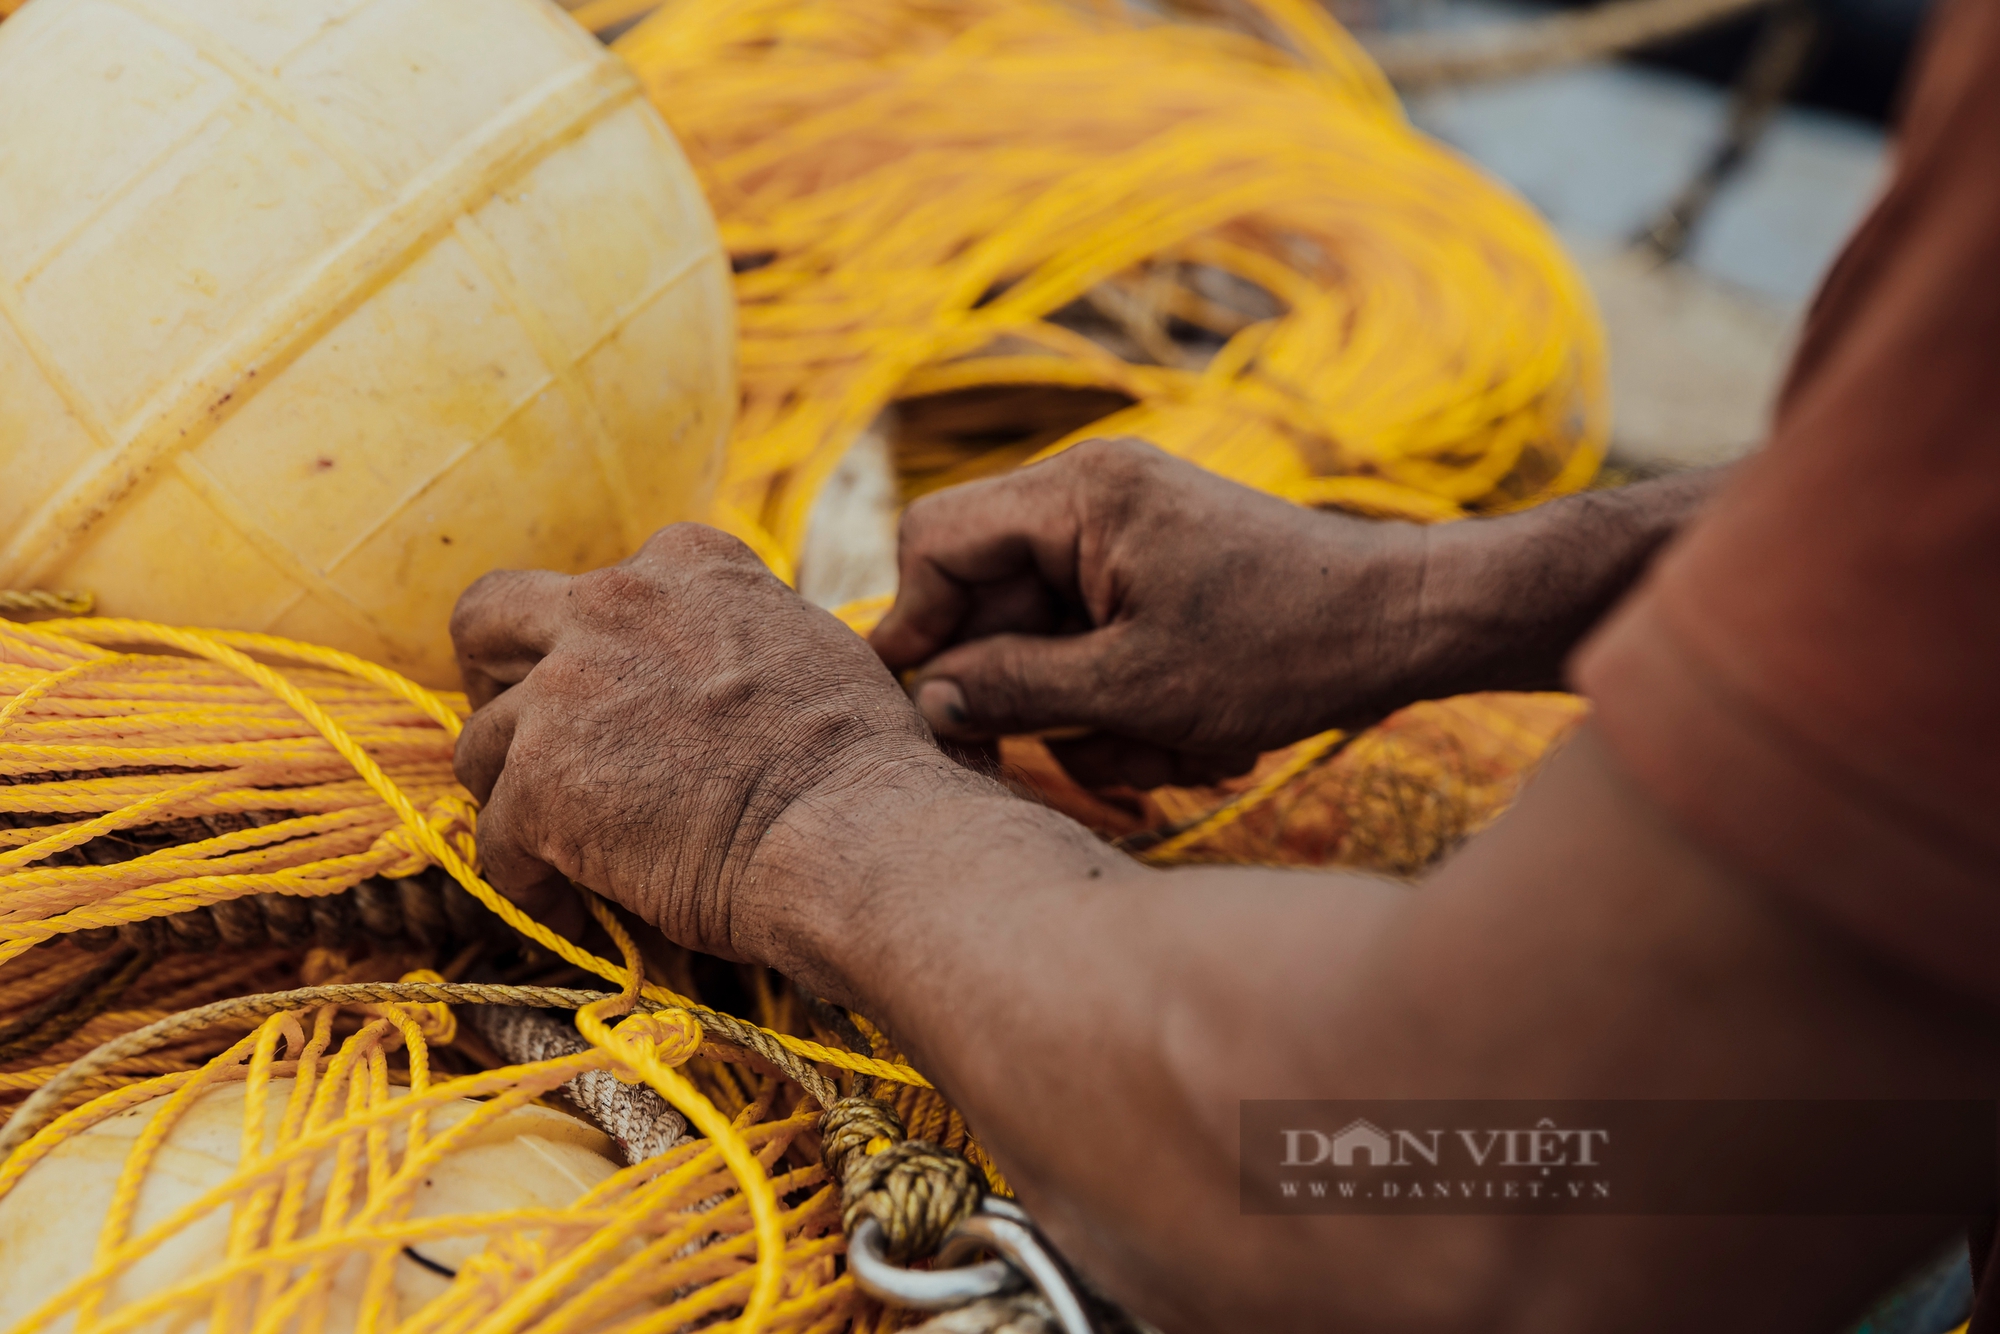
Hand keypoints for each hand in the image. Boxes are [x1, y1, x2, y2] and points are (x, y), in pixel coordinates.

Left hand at [450, 524, 955, 960]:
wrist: (852, 832)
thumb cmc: (860, 758)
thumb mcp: (808, 649)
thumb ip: (738, 637)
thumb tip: (728, 676)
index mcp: (684, 564)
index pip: (598, 587)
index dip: (594, 648)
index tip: (615, 699)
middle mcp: (612, 605)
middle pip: (489, 617)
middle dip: (492, 676)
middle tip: (530, 741)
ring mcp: (565, 691)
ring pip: (482, 741)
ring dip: (515, 792)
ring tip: (560, 848)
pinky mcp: (539, 782)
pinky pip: (496, 840)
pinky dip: (528, 878)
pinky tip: (573, 907)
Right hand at [870, 438, 1431, 788]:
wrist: (1410, 624)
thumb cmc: (1286, 645)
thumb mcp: (1135, 687)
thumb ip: (1015, 688)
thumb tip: (930, 698)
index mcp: (1078, 493)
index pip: (939, 541)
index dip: (916, 627)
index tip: (922, 710)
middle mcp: (1092, 498)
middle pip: (990, 600)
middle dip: (1024, 693)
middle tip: (1051, 765)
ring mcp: (1127, 538)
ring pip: (1046, 639)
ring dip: (1090, 716)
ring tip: (1164, 757)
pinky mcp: (1157, 578)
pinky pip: (1099, 645)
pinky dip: (1129, 704)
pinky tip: (1191, 743)